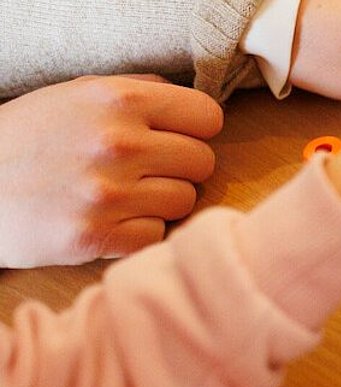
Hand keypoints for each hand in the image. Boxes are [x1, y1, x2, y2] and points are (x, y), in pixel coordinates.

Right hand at [0, 75, 220, 267]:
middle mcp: (118, 142)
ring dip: (160, 201)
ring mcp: (108, 192)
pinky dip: (138, 231)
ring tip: (124, 195)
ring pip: (185, 201)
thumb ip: (137, 93)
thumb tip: (191, 107)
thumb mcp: (76, 96)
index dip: (195, 130)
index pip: (207, 116)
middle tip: (145, 171)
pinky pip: (157, 235)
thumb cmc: (28, 139)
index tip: (176, 139)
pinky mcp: (97, 235)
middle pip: (202, 162)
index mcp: (118, 100)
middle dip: (179, 168)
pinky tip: (110, 219)